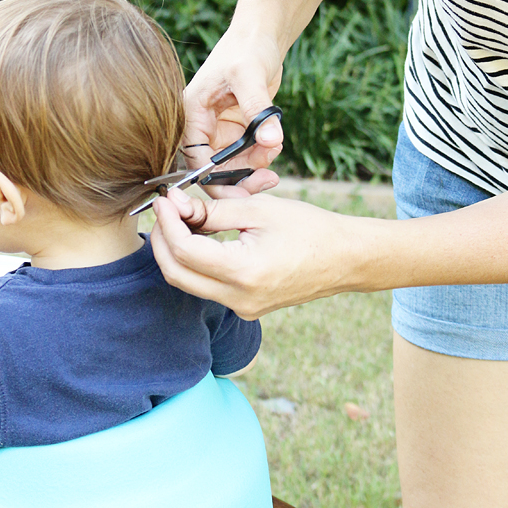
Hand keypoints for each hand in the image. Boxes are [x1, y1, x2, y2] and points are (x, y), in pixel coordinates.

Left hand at [150, 188, 378, 318]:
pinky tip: (199, 238)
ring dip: (176, 252)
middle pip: (177, 274)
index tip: (165, 199)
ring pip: (188, 283)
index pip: (184, 251)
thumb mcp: (260, 209)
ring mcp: (242, 308)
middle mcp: (238, 299)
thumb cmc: (309, 228)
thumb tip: (177, 205)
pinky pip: (207, 287)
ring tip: (181, 219)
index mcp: (244, 273)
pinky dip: (195, 263)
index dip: (168, 222)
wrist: (345, 259)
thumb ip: (214, 209)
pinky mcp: (245, 307)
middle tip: (165, 210)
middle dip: (163, 239)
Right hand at [183, 27, 283, 196]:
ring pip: (234, 165)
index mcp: (190, 112)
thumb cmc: (248, 46)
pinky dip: (262, 155)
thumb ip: (259, 110)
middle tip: (268, 179)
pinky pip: (248, 154)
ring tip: (275, 150)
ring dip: (255, 166)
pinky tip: (275, 142)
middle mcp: (201, 124)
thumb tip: (271, 141)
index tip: (242, 191)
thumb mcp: (250, 74)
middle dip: (241, 177)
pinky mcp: (238, 128)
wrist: (263, 34)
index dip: (215, 179)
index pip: (194, 159)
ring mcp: (220, 128)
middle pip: (214, 168)